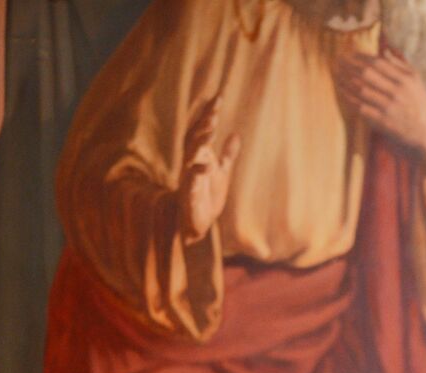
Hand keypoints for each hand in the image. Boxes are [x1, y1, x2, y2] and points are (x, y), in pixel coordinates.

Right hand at [178, 95, 240, 244]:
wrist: (198, 222)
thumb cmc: (208, 195)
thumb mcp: (222, 172)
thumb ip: (228, 154)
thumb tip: (236, 134)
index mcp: (200, 156)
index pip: (203, 130)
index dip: (209, 114)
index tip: (218, 97)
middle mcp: (192, 163)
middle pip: (195, 138)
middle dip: (203, 124)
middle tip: (214, 111)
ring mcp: (189, 177)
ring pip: (190, 155)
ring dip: (199, 143)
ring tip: (210, 131)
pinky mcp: (190, 193)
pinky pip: (191, 181)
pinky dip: (197, 173)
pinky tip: (206, 167)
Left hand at [336, 49, 425, 190]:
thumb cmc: (423, 105)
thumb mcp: (418, 82)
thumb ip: (402, 65)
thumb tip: (384, 51)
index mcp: (406, 80)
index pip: (378, 63)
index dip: (361, 57)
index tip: (350, 53)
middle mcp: (397, 92)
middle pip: (367, 74)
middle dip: (350, 65)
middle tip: (338, 60)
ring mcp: (389, 107)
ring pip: (361, 90)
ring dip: (346, 80)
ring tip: (336, 73)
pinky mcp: (383, 122)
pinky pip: (361, 107)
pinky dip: (349, 98)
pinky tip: (341, 91)